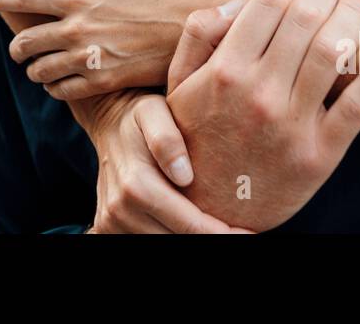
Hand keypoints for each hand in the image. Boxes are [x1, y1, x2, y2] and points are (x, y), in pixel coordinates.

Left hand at [0, 0, 239, 100]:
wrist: (194, 27)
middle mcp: (78, 28)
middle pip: (26, 41)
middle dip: (17, 47)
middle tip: (18, 51)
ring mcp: (88, 57)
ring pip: (40, 71)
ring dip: (35, 71)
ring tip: (38, 71)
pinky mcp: (103, 81)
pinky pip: (64, 91)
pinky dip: (57, 90)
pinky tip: (60, 87)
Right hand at [86, 90, 251, 233]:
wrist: (108, 121)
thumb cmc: (140, 114)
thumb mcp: (154, 112)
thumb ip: (167, 139)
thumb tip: (184, 176)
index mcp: (136, 186)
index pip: (191, 227)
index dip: (225, 235)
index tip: (251, 232)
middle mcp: (120, 210)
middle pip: (179, 242)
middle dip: (210, 237)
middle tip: (240, 230)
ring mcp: (111, 221)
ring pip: (163, 246)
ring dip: (190, 237)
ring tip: (216, 224)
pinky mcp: (108, 227)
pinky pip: (146, 241)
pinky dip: (169, 234)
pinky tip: (188, 225)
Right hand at [165, 0, 359, 231]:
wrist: (212, 209)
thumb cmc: (197, 138)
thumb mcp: (178, 86)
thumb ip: (199, 36)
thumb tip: (237, 1)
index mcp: (225, 70)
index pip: (269, 2)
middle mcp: (258, 93)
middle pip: (307, 18)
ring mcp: (291, 124)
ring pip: (335, 51)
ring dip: (356, 14)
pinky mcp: (321, 154)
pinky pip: (359, 105)